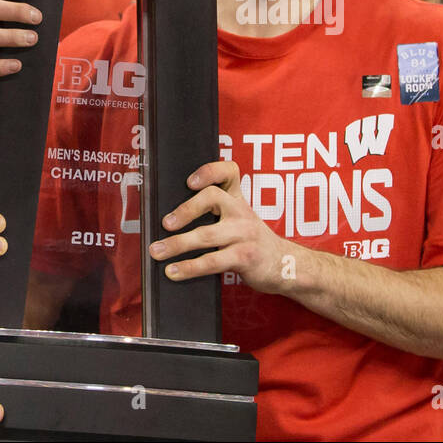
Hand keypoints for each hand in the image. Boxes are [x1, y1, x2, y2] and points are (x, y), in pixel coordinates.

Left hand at [149, 161, 295, 293]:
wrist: (285, 266)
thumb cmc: (252, 242)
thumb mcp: (240, 219)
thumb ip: (215, 213)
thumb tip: (168, 221)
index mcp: (238, 199)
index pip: (228, 171)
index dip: (209, 171)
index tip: (189, 182)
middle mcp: (241, 211)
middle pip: (212, 197)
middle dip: (185, 210)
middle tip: (165, 224)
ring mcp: (244, 234)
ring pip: (206, 234)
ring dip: (177, 244)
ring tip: (157, 251)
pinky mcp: (244, 257)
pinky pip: (212, 261)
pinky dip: (189, 267)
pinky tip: (173, 271)